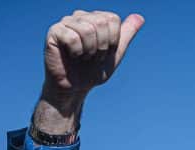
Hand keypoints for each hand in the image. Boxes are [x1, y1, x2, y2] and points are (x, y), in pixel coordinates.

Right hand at [35, 10, 143, 131]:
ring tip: (83, 57)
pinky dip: (77, 52)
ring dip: (89, 50)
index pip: (112, 19)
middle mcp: (80, 16)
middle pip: (101, 22)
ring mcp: (66, 22)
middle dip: (102, 46)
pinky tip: (72, 56)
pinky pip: (72, 37)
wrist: (75, 88)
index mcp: (95, 18)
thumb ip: (126, 34)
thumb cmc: (92, 70)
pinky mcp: (54, 32)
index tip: (104, 52)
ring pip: (87, 29)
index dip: (112, 40)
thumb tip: (139, 17)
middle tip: (93, 56)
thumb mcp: (115, 53)